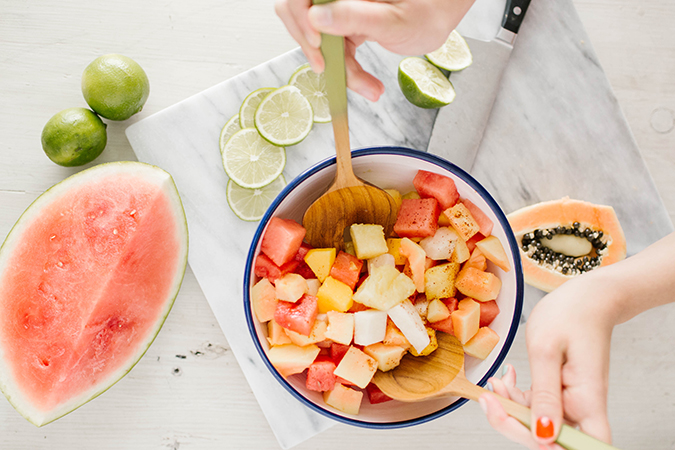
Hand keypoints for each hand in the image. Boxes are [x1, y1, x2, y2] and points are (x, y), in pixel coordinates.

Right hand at [275, 0, 475, 100]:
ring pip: (315, 39)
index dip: (301, 20)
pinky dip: (347, 72)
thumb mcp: (391, 20)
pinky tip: (369, 85)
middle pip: (299, 16)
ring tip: (367, 87)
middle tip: (330, 70)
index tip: (316, 44)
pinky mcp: (345, 25)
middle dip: (314, 49)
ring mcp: (340, 9)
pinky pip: (333, 50)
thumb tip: (316, 17)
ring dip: (336, 68)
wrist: (441, 17)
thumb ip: (354, 16)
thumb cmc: (427, 12)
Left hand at [482, 271, 620, 447]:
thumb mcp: (547, 350)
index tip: (518, 423)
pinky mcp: (560, 396)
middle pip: (549, 440)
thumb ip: (545, 395)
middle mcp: (583, 409)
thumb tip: (544, 436)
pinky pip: (534, 409)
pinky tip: (507, 379)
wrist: (586, 297)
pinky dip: (516, 398)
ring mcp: (571, 404)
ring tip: (497, 383)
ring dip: (510, 409)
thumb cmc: (571, 314)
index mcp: (589, 401)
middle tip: (490, 400)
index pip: (578, 448)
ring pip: (536, 425)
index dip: (548, 447)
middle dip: (513, 423)